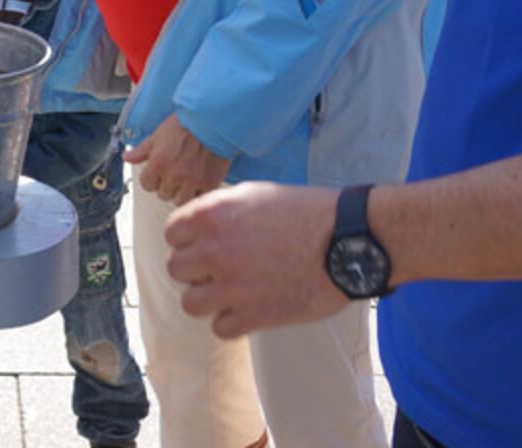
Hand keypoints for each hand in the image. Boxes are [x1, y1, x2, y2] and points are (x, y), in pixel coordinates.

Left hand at [124, 113, 230, 205]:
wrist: (211, 122)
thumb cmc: (183, 125)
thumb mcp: (158, 135)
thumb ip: (141, 150)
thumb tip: (126, 157)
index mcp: (159, 163)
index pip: (146, 184)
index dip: (150, 178)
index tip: (157, 172)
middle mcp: (175, 175)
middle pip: (163, 194)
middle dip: (165, 184)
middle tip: (173, 172)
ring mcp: (193, 181)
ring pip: (179, 200)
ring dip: (180, 191)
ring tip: (185, 178)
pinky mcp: (210, 183)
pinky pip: (198, 198)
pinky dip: (196, 192)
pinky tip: (197, 181)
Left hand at [165, 181, 347, 337]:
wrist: (349, 240)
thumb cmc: (307, 212)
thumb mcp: (254, 194)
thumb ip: (219, 210)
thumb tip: (198, 225)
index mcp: (212, 215)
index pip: (172, 233)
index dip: (187, 239)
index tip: (202, 243)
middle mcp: (215, 250)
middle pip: (177, 268)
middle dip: (195, 268)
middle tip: (217, 268)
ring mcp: (233, 286)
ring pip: (190, 302)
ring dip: (207, 297)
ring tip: (228, 291)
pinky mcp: (255, 316)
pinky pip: (220, 328)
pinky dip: (231, 321)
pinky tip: (248, 307)